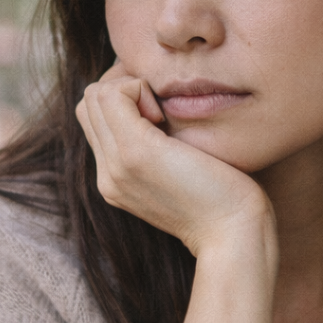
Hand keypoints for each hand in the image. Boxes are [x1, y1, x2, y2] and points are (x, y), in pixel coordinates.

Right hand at [76, 60, 272, 256]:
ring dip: (129, 88)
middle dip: (123, 88)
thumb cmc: (225, 199)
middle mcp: (107, 174)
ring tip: (162, 116)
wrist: (233, 233)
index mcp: (116, 179)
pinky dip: (139, 89)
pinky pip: (113, 94)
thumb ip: (160, 148)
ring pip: (95, 94)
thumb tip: (159, 110)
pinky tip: (165, 117)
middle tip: (160, 110)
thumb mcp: (181, 171)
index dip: (122, 99)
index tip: (160, 114)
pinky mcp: (134, 153)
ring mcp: (116, 165)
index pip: (93, 117)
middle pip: (88, 102)